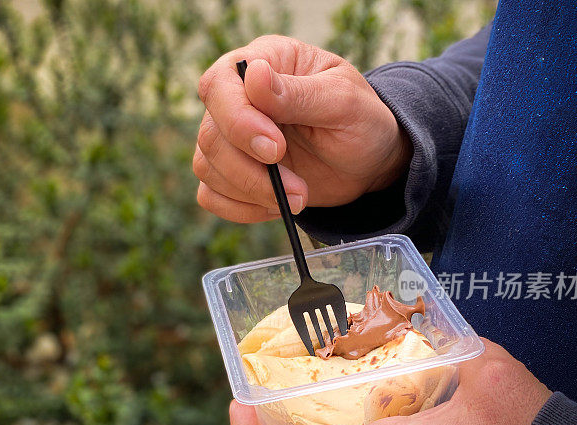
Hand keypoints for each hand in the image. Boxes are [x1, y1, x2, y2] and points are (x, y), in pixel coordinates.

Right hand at [194, 35, 411, 222]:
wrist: (369, 162)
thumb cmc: (361, 122)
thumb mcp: (343, 103)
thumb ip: (298, 94)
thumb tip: (255, 75)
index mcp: (264, 62)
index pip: (219, 85)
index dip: (239, 121)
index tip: (276, 150)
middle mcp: (237, 97)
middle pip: (210, 135)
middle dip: (252, 171)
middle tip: (298, 189)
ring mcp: (229, 137)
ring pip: (207, 167)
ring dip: (251, 192)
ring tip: (298, 197)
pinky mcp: (229, 172)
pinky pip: (211, 195)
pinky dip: (241, 209)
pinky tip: (276, 206)